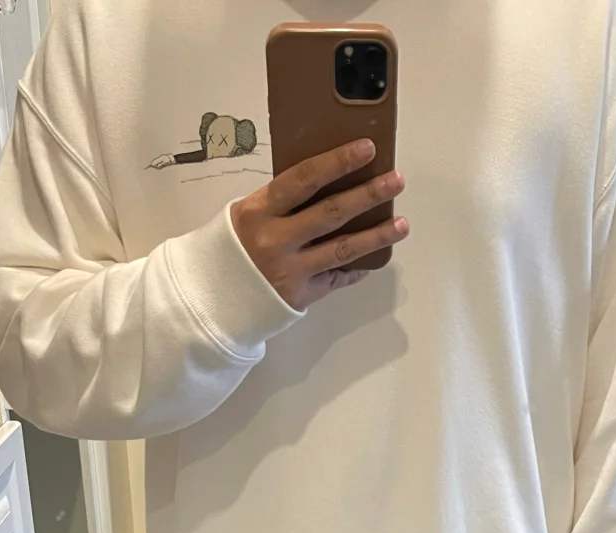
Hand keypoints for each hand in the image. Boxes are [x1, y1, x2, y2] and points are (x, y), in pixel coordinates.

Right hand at [230, 139, 407, 308]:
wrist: (213, 298)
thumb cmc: (233, 248)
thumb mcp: (247, 214)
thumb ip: (282, 201)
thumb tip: (329, 179)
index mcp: (260, 210)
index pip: (304, 179)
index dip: (338, 162)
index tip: (367, 149)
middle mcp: (276, 240)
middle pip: (331, 213)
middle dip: (369, 195)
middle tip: (396, 181)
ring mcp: (290, 270)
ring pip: (343, 249)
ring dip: (377, 236)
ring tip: (402, 224)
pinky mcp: (301, 295)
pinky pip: (337, 278)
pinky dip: (357, 268)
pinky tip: (376, 257)